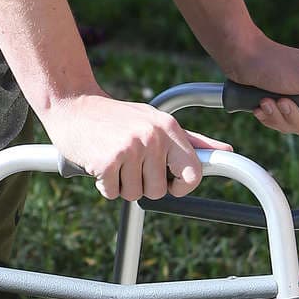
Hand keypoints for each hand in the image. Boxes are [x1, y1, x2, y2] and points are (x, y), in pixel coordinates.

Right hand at [46, 94, 232, 201]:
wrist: (72, 104)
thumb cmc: (116, 117)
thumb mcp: (155, 121)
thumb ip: (191, 139)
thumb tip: (226, 151)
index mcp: (168, 127)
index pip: (193, 172)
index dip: (182, 186)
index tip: (169, 183)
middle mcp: (153, 137)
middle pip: (159, 191)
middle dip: (141, 184)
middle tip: (128, 164)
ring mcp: (130, 148)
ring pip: (134, 194)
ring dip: (121, 185)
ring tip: (113, 160)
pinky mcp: (108, 160)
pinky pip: (112, 193)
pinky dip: (103, 185)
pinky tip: (99, 164)